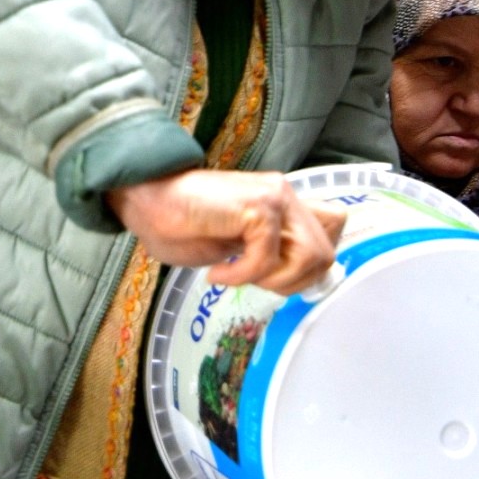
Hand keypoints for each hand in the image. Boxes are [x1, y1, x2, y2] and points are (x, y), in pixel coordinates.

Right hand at [107, 170, 346, 294]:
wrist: (144, 200)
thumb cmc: (179, 223)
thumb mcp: (234, 243)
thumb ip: (266, 248)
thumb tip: (294, 274)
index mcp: (281, 202)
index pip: (334, 224)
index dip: (316, 260)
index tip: (281, 280)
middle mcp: (285, 194)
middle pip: (326, 251)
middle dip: (293, 282)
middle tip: (254, 283)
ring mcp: (275, 197)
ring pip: (311, 256)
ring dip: (275, 281)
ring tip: (238, 276)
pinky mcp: (258, 208)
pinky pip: (268, 259)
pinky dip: (241, 276)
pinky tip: (217, 274)